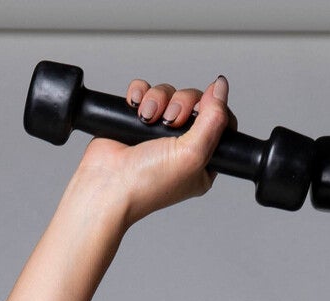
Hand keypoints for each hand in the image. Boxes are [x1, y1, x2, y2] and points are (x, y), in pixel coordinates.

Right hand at [69, 74, 232, 226]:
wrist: (107, 185)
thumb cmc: (147, 184)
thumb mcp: (193, 154)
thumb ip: (214, 119)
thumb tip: (222, 86)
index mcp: (202, 161)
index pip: (220, 122)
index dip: (214, 108)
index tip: (203, 109)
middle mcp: (181, 146)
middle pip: (194, 102)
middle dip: (182, 103)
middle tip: (170, 121)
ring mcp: (158, 133)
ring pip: (168, 94)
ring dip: (158, 99)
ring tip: (146, 118)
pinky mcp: (136, 122)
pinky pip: (145, 91)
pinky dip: (140, 93)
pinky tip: (135, 107)